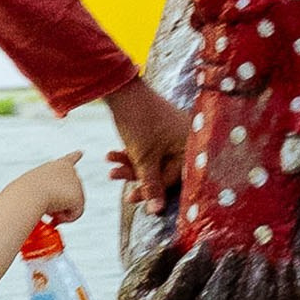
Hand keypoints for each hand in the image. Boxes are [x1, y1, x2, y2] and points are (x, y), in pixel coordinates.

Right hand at [24, 153, 86, 228]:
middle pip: (70, 193)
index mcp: (58, 165)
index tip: (81, 152)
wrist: (28, 196)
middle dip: (62, 203)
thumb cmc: (25, 194)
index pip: (69, 159)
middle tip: (48, 212)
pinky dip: (66, 218)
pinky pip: (75, 213)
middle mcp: (70, 170)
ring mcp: (76, 183)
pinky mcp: (79, 196)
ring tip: (49, 212)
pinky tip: (56, 217)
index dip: (75, 157)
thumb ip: (44, 196)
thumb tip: (55, 212)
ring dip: (62, 211)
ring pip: (73, 205)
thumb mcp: (33, 192)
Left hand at [106, 74, 187, 212]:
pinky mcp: (161, 129)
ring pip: (153, 160)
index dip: (151, 191)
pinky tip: (112, 154)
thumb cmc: (139, 121)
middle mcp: (187, 140)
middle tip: (114, 176)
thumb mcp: (143, 158)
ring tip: (109, 163)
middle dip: (136, 175)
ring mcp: (174, 133)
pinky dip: (132, 153)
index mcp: (190, 147)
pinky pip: (150, 149)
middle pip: (163, 171)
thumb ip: (151, 185)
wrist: (122, 88)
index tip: (130, 197)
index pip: (173, 180)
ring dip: (130, 164)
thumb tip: (156, 211)